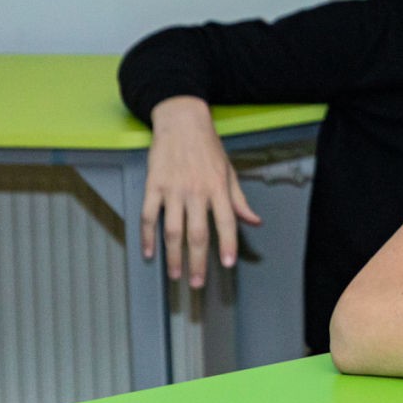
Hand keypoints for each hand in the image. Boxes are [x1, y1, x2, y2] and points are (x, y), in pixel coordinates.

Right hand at [141, 97, 260, 287]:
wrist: (182, 121)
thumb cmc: (208, 146)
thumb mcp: (229, 171)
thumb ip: (239, 200)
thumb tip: (254, 221)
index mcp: (218, 189)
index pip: (225, 223)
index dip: (227, 245)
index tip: (226, 264)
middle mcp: (196, 192)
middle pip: (197, 234)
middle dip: (197, 262)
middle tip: (197, 282)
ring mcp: (173, 190)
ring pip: (172, 230)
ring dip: (173, 256)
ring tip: (175, 274)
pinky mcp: (153, 185)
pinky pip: (148, 216)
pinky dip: (147, 237)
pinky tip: (149, 252)